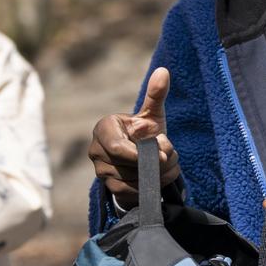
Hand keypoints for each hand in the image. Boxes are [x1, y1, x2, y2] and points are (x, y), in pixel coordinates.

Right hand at [88, 67, 181, 208]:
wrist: (144, 157)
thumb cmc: (146, 131)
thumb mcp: (153, 114)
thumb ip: (156, 95)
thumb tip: (164, 71)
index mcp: (104, 129)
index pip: (118, 148)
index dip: (142, 154)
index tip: (163, 153)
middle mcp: (96, 151)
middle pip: (128, 166)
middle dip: (156, 164)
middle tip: (169, 157)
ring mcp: (101, 172)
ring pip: (132, 181)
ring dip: (156, 177)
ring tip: (166, 166)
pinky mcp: (109, 189)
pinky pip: (132, 194)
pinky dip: (150, 189)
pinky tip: (158, 179)